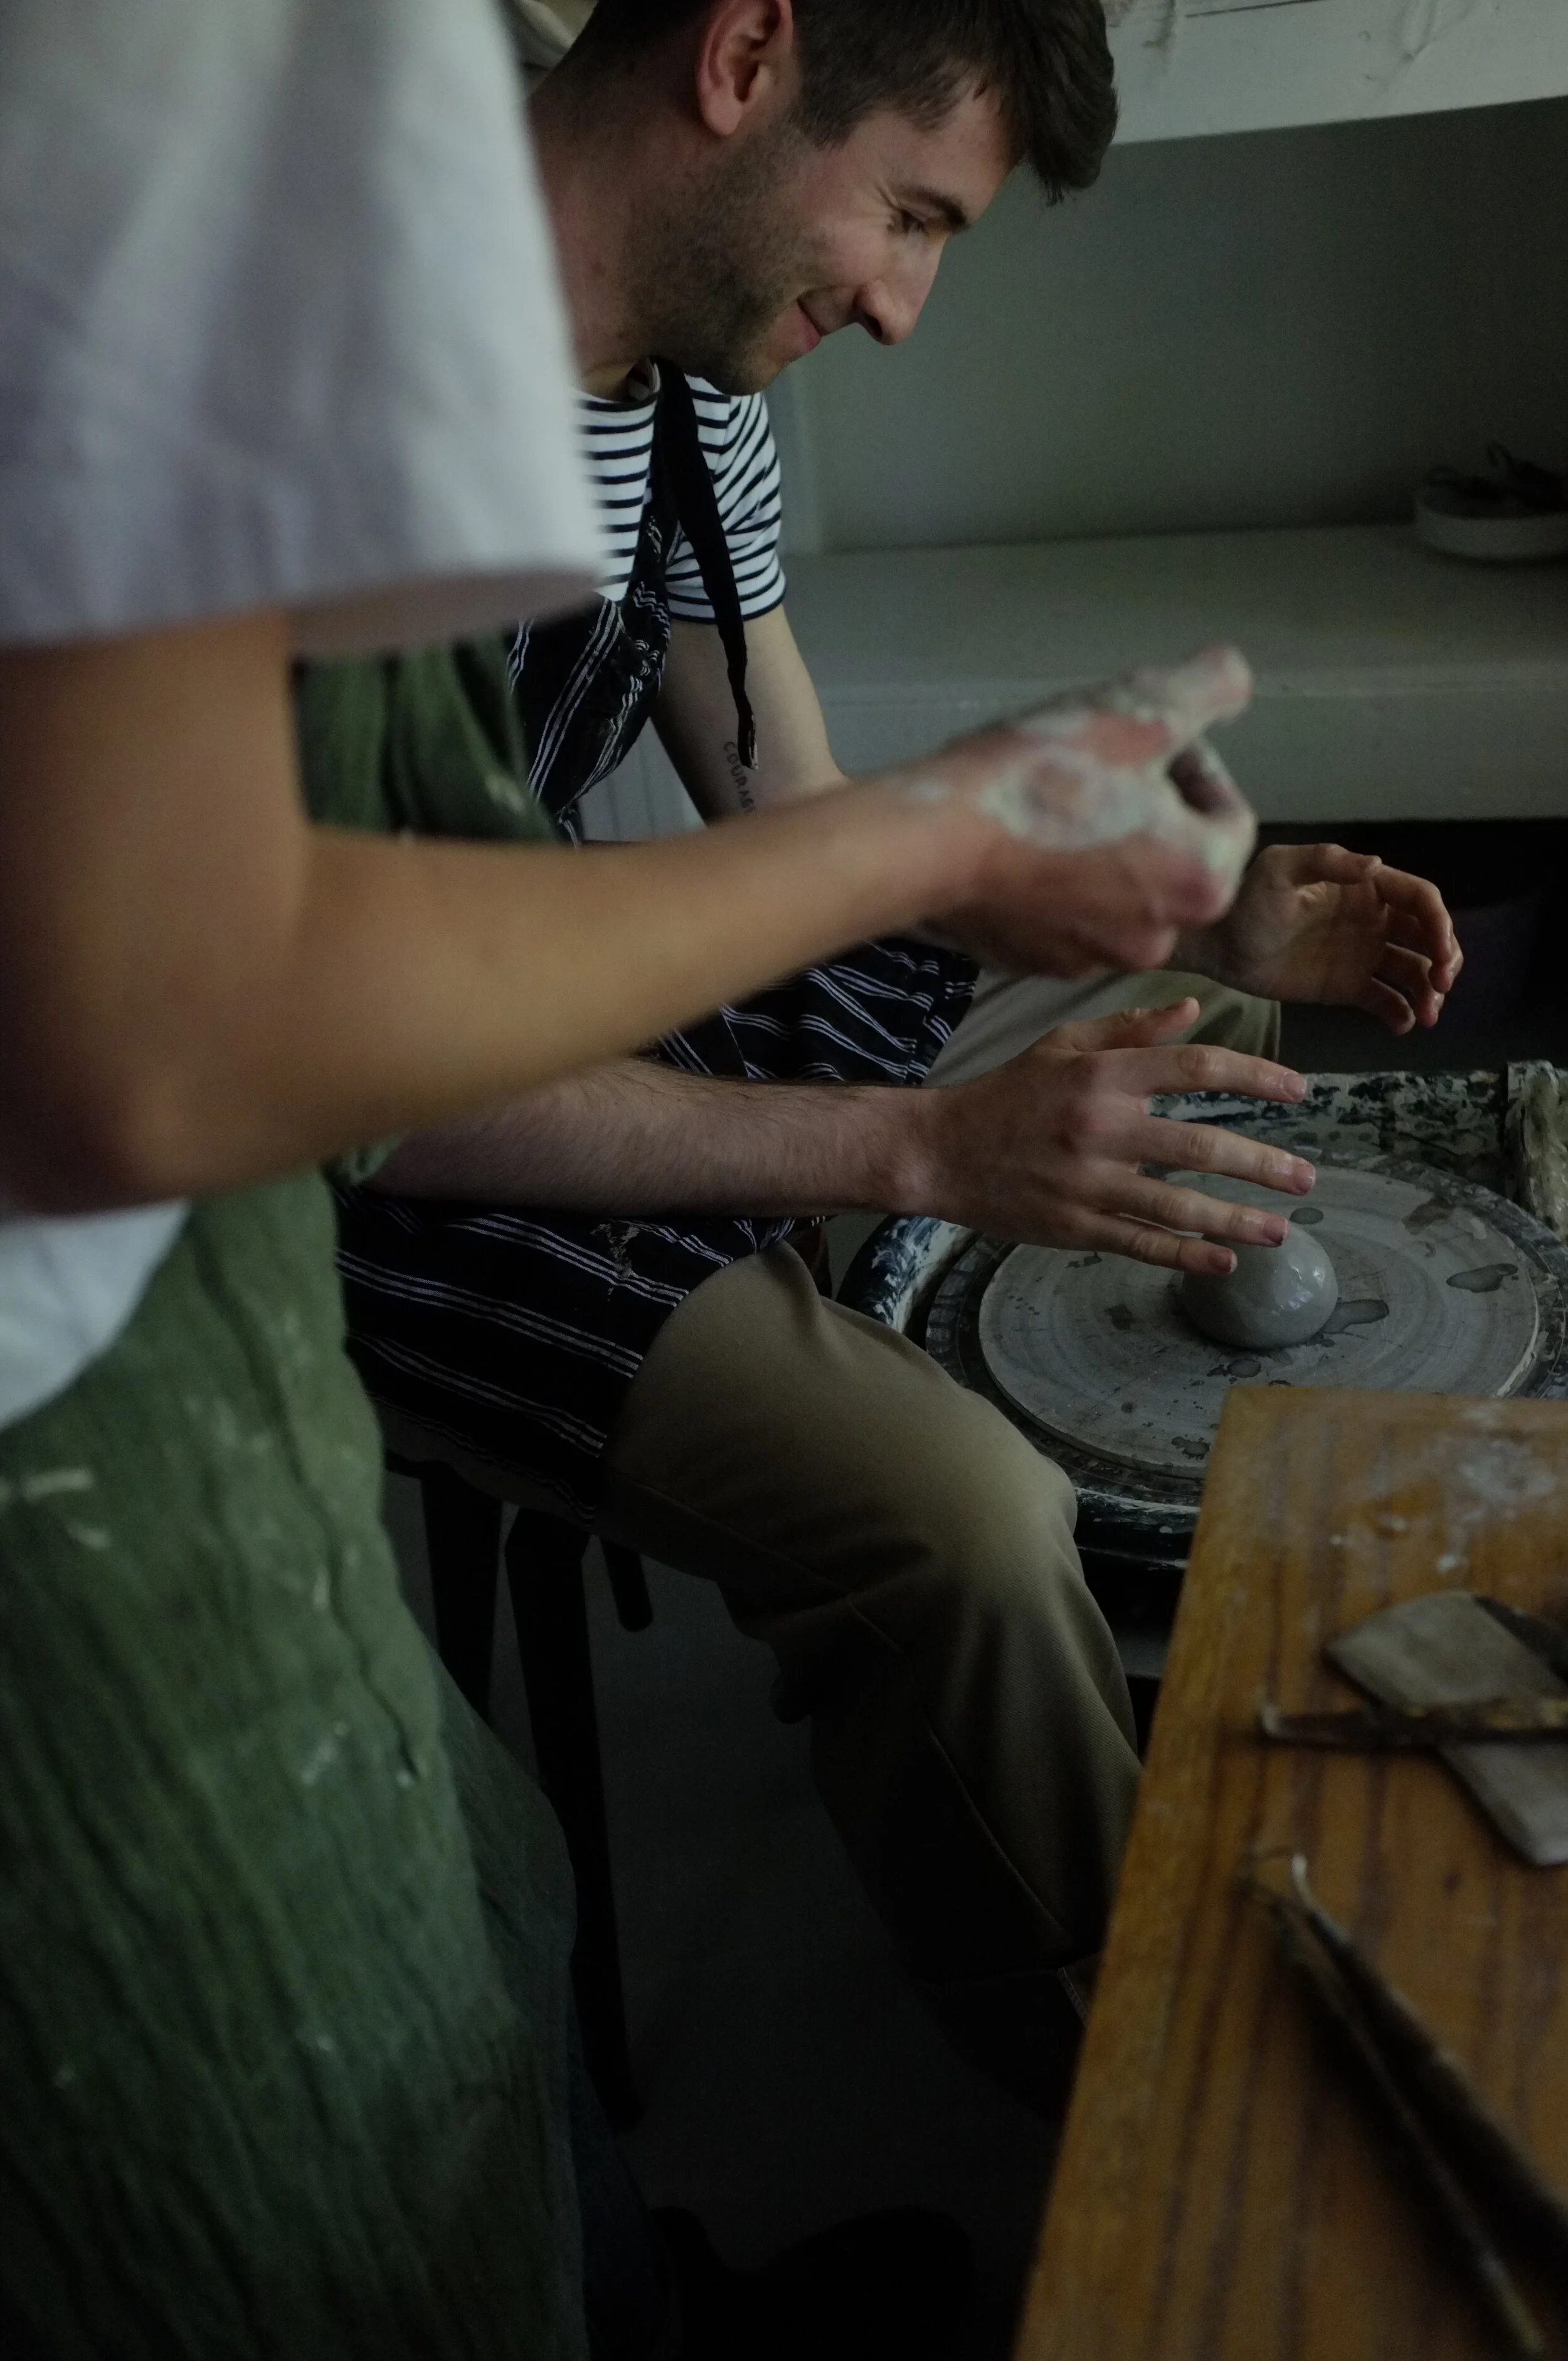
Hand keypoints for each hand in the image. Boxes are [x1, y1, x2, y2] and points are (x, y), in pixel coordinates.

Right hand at [910, 1003, 1316, 1276]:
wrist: (939, 1151)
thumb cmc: (1008, 1093)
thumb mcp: (1063, 1045)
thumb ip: (1130, 1029)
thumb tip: (1193, 1010)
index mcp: (1102, 1075)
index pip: (1195, 1068)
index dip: (1254, 1078)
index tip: (1297, 1091)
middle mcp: (1100, 1128)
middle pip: (1200, 1146)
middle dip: (1262, 1164)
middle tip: (1307, 1177)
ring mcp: (1088, 1183)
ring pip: (1178, 1206)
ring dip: (1237, 1220)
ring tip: (1282, 1230)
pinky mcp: (1075, 1226)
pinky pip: (1141, 1243)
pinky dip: (1186, 1256)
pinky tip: (1225, 1263)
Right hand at [913, 646, 1258, 976]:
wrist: (930, 844)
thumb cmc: (1043, 777)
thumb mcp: (1141, 709)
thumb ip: (1210, 686)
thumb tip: (1235, 678)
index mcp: (1202, 882)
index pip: (1227, 813)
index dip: (1192, 763)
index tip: (1141, 738)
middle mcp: (1156, 938)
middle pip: (1172, 856)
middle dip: (1144, 809)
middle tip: (1095, 766)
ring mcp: (1090, 959)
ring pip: (1116, 887)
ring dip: (1098, 845)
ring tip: (1052, 801)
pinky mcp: (1032, 963)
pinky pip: (1062, 913)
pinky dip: (1052, 879)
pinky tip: (1017, 841)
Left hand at [1179, 842, 1461, 1030]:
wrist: (1215, 946)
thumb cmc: (1244, 901)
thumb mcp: (1280, 870)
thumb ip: (1327, 861)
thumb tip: (1376, 864)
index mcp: (1365, 887)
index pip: (1419, 899)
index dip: (1439, 922)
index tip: (1442, 952)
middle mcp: (1372, 920)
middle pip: (1427, 937)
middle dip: (1445, 959)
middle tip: (1442, 986)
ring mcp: (1362, 955)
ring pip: (1413, 972)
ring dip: (1429, 992)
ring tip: (1427, 1016)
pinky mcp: (1347, 987)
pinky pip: (1385, 1001)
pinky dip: (1401, 1014)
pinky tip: (1403, 1025)